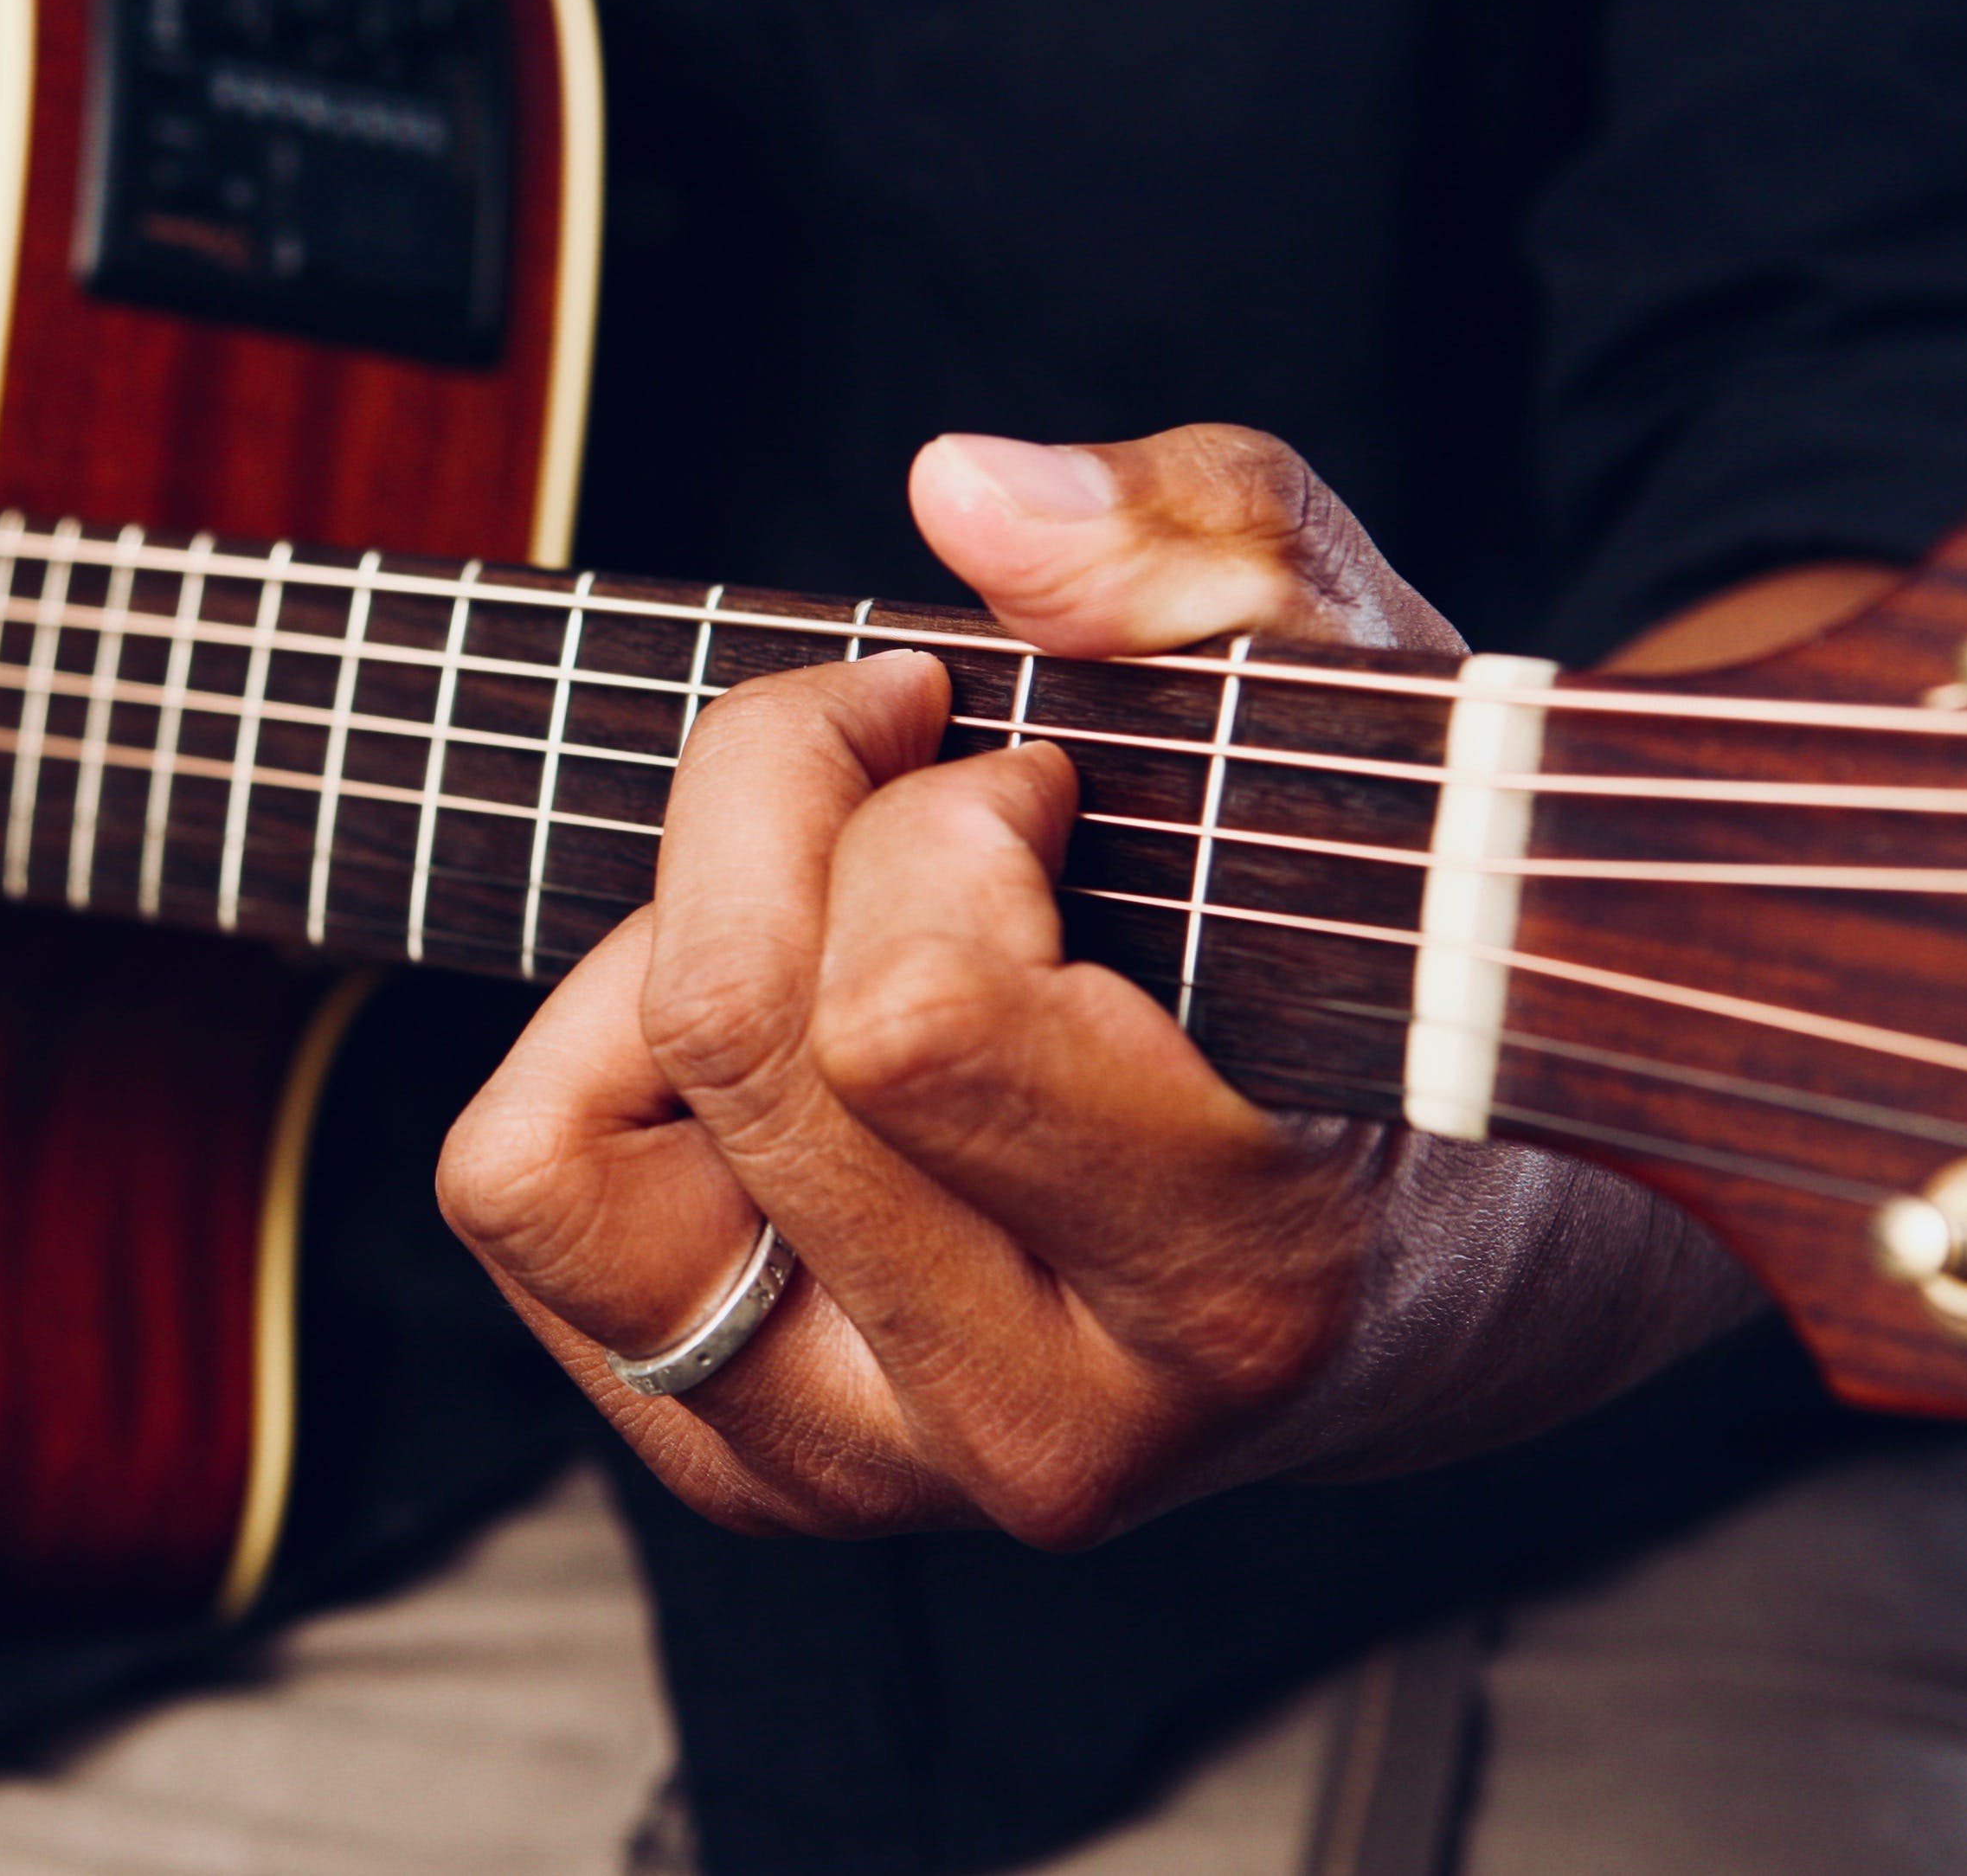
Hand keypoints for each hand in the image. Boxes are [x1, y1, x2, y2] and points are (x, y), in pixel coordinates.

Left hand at [438, 425, 1755, 1543]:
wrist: (1439, 1266)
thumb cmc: (1391, 954)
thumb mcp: (1369, 701)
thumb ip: (1209, 559)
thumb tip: (961, 492)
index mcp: (1236, 1285)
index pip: (909, 1015)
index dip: (930, 814)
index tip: (1026, 769)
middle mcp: (1039, 1428)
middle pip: (730, 1037)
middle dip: (780, 810)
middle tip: (905, 765)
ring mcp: (869, 1474)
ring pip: (554, 1164)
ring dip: (656, 962)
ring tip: (823, 912)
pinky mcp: (745, 1468)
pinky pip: (527, 1204)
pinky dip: (596, 1063)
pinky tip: (771, 1028)